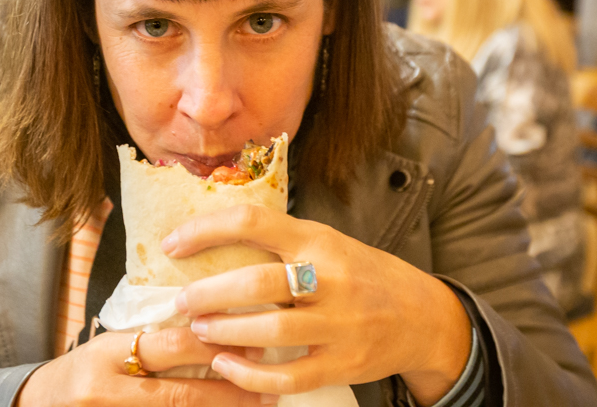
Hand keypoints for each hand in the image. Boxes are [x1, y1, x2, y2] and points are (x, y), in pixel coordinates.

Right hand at [16, 328, 270, 406]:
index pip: (167, 347)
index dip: (212, 346)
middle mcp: (106, 392)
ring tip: (260, 404)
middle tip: (268, 384)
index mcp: (106, 355)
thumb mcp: (109, 346)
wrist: (39, 405)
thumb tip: (214, 325)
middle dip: (228, 391)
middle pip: (179, 396)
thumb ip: (152, 339)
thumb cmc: (83, 372)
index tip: (250, 340)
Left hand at [163, 205, 472, 405]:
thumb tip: (212, 241)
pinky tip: (228, 367)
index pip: (253, 221)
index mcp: (317, 239)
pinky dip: (252, 375)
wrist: (423, 315)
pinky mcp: (345, 363)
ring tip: (200, 332)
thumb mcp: (327, 244)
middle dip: (209, 295)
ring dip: (225, 333)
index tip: (172, 244)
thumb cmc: (362, 273)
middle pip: (257, 283)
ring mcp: (341, 323)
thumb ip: (281, 244)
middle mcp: (330, 277)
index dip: (205, 230)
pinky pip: (291, 375)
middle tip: (182, 302)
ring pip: (272, 330)